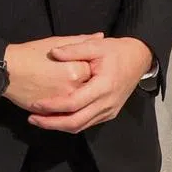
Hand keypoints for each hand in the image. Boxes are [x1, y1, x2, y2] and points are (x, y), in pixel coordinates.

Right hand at [2, 33, 101, 111]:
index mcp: (77, 71)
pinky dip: (67, 109)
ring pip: (78, 104)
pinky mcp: (51, 113)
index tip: (86, 63)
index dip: (90, 66)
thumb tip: (99, 36)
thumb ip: (81, 41)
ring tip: (67, 86)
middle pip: (88, 89)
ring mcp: (62, 104)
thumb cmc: (31, 54)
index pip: (94, 71)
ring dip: (78, 98)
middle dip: (86, 83)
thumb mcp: (57, 42)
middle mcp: (73, 89)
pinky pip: (66, 114)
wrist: (7, 71)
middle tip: (74, 75)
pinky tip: (64, 101)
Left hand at [25, 37, 153, 132]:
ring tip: (40, 119)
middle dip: (51, 123)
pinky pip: (87, 123)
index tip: (36, 103)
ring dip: (59, 126)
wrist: (139, 59)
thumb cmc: (117, 51)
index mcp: (103, 86)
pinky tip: (57, 117)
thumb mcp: (96, 45)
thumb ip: (74, 49)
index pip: (74, 103)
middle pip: (75, 122)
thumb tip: (53, 53)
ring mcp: (109, 111)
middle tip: (32, 119)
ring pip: (81, 126)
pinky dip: (71, 123)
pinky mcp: (109, 113)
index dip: (53, 106)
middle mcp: (107, 103)